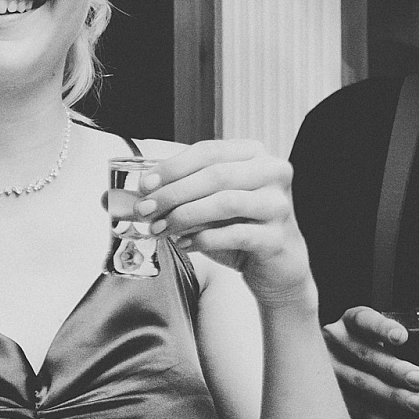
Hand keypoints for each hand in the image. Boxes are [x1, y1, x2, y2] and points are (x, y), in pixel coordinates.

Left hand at [133, 141, 311, 305]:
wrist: (276, 267)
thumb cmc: (241, 230)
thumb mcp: (211, 205)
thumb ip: (184, 193)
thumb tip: (141, 193)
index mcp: (255, 156)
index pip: (209, 151)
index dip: (173, 167)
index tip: (146, 184)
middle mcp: (272, 173)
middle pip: (215, 175)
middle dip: (173, 193)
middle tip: (146, 209)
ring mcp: (277, 205)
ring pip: (224, 202)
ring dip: (184, 215)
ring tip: (161, 229)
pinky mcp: (276, 237)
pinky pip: (234, 234)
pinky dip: (204, 239)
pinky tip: (185, 243)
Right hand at [321, 306, 418, 418]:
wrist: (328, 374)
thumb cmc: (371, 354)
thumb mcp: (392, 344)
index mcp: (350, 324)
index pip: (362, 319)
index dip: (382, 327)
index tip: (403, 338)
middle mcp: (335, 345)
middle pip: (364, 354)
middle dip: (393, 367)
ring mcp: (328, 372)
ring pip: (359, 384)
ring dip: (391, 395)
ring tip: (418, 403)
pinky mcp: (331, 400)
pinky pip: (355, 412)